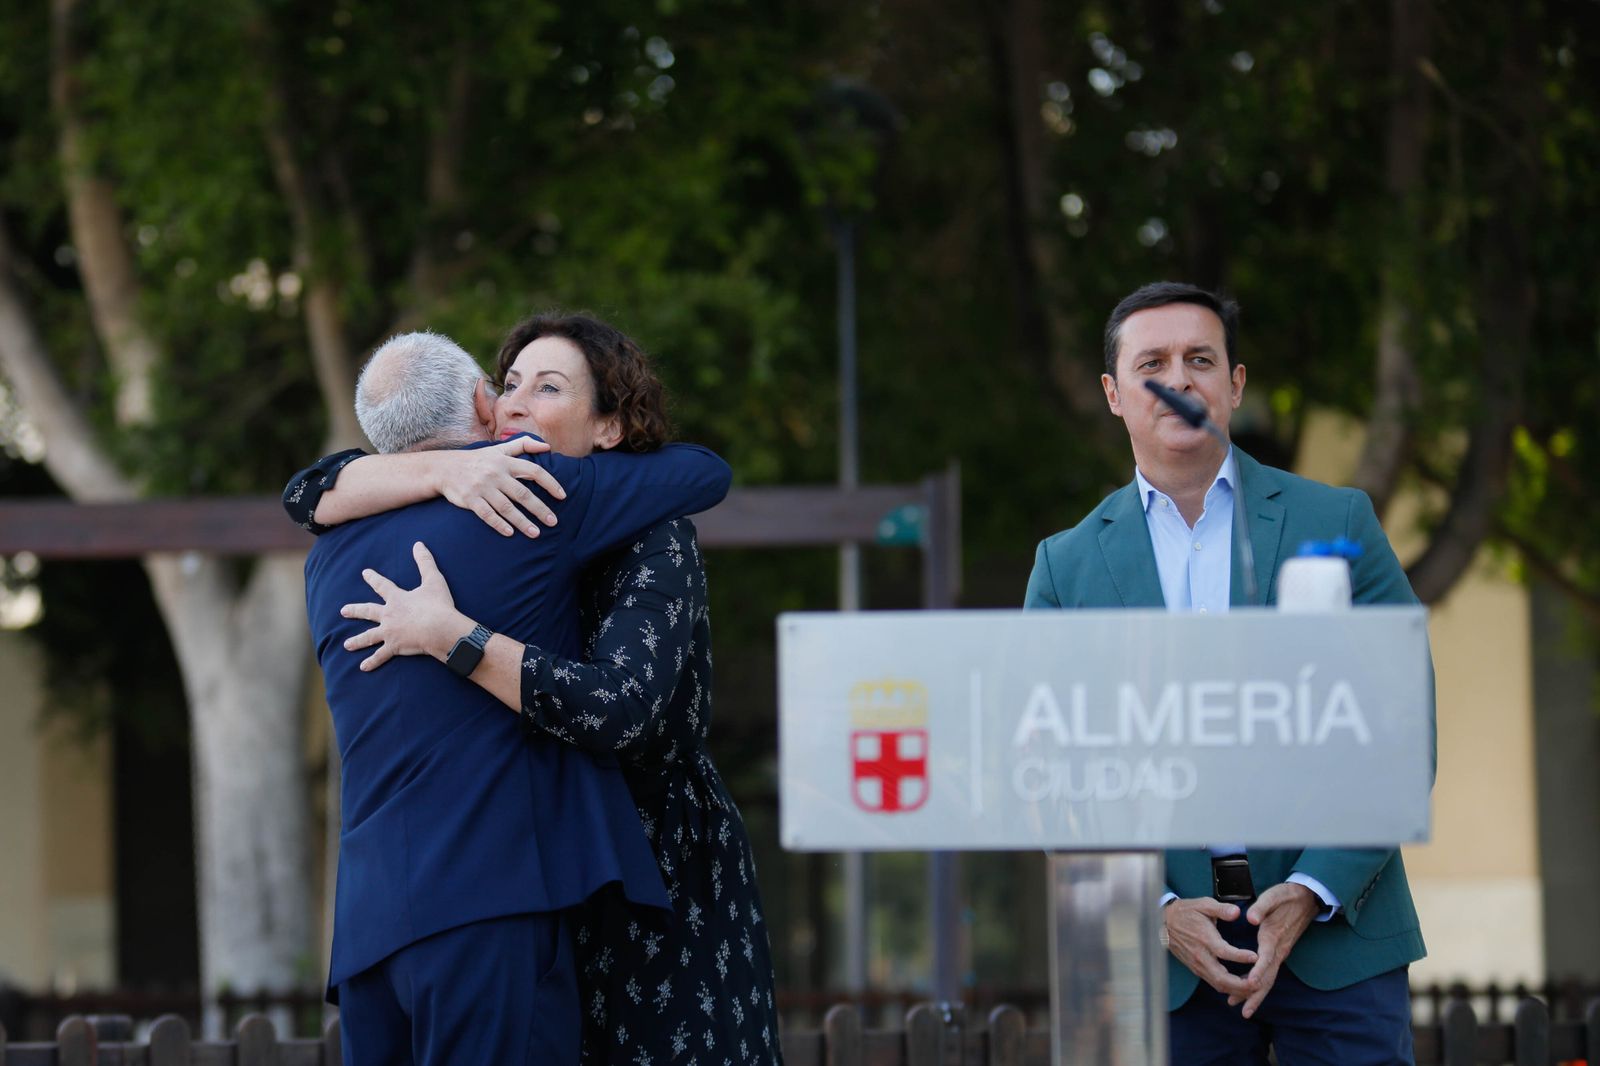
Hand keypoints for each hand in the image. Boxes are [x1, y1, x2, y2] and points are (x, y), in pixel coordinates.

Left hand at [341, 542, 471, 670]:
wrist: (438, 627)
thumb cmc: (438, 604)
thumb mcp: (433, 580)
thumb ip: (425, 562)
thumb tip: (419, 544)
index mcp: (397, 599)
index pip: (382, 585)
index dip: (373, 578)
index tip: (365, 573)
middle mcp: (388, 615)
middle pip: (368, 612)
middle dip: (355, 610)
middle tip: (343, 611)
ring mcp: (389, 632)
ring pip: (369, 636)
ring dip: (357, 640)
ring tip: (347, 645)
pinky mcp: (395, 646)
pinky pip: (381, 656)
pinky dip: (372, 662)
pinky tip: (363, 667)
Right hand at [436, 437, 565, 537]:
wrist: (444, 468)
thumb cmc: (477, 460)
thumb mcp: (498, 449)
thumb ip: (523, 445)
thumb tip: (547, 447)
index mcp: (505, 462)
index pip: (533, 471)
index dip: (550, 483)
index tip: (562, 496)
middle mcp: (495, 474)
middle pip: (522, 494)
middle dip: (539, 509)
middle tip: (553, 522)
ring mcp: (482, 487)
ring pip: (506, 507)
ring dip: (522, 521)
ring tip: (536, 533)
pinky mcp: (470, 499)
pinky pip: (487, 514)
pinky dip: (498, 524)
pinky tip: (510, 533)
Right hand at [1163, 897, 1256, 998]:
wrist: (1164, 922)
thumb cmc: (1187, 912)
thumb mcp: (1203, 904)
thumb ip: (1221, 909)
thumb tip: (1236, 913)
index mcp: (1204, 938)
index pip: (1224, 952)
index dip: (1240, 956)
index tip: (1256, 957)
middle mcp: (1200, 955)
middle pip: (1221, 978)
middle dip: (1241, 985)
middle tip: (1258, 984)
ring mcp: (1197, 964)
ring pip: (1218, 984)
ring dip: (1236, 990)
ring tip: (1254, 988)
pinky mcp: (1196, 968)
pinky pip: (1213, 982)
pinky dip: (1228, 988)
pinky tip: (1240, 986)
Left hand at [1227, 882, 1321, 1017]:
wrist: (1307, 898)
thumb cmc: (1287, 896)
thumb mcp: (1274, 896)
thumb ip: (1262, 907)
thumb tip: (1251, 918)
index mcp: (1274, 937)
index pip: (1266, 959)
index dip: (1257, 971)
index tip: (1249, 984)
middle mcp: (1279, 950)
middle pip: (1268, 977)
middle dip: (1255, 994)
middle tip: (1243, 1011)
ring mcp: (1280, 953)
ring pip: (1269, 979)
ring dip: (1256, 994)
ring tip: (1242, 1008)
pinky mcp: (1279, 952)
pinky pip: (1270, 973)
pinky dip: (1260, 984)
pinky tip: (1249, 989)